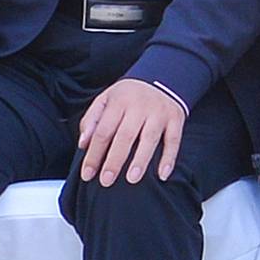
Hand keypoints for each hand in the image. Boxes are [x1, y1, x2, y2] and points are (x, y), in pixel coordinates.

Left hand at [73, 75, 194, 185]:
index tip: (87, 174)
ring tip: (132, 179)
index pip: (103, 131)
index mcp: (119, 101)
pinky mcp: (176, 118)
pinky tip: (162, 175)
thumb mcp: (105, 100)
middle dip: (115, 160)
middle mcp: (140, 106)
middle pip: (125, 136)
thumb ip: (91, 120)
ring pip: (149, 139)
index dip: (94, 154)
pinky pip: (174, 140)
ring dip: (140, 160)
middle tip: (106, 181)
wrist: (162, 78)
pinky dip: (169, 158)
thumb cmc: (128, 96)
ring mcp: (159, 112)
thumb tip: (83, 144)